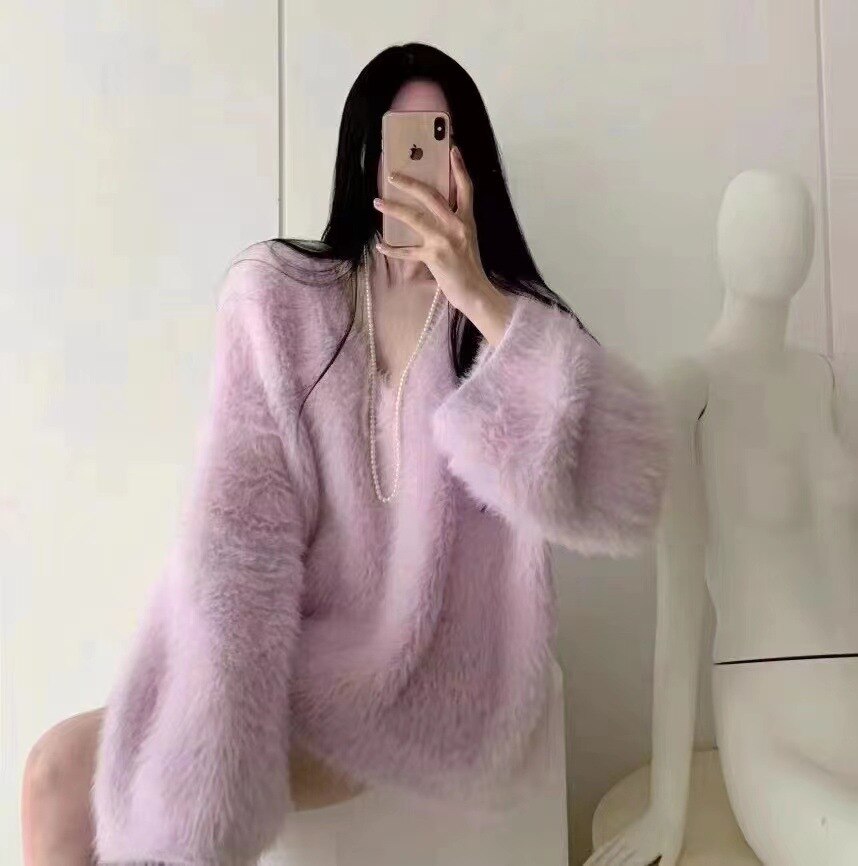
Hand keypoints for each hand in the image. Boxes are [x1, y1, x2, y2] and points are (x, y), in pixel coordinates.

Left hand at [373, 145, 509, 334]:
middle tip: (392, 175)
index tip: (452, 149)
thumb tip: (432, 212)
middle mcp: (457, 226)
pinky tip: (380, 245)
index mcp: (467, 220)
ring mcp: (444, 241)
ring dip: (394, 208)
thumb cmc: (469, 268)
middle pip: (431, 195)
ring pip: (415, 217)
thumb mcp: (467, 240)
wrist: (475, 292)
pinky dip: (392, 249)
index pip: (465, 188)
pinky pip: (408, 250)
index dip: (459, 167)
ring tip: (378, 201)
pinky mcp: (433, 257)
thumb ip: (454, 224)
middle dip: (410, 183)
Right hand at [583, 807, 683, 865]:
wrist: (664, 809)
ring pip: (605, 854)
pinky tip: (596, 855)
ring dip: (594, 862)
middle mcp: (628, 848)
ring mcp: (624, 839)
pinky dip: (599, 852)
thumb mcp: (672, 854)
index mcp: (639, 856)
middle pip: (608, 862)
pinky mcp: (624, 833)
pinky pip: (608, 845)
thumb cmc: (671, 832)